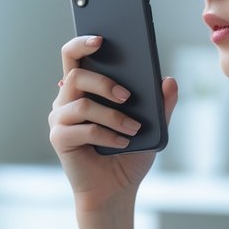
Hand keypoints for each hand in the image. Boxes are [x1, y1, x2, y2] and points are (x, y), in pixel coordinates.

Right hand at [49, 35, 178, 212]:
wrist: (116, 190)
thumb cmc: (128, 155)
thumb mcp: (152, 127)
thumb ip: (160, 104)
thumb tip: (169, 81)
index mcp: (84, 89)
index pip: (74, 56)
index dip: (82, 43)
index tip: (101, 38)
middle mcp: (66, 100)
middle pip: (76, 73)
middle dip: (104, 81)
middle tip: (127, 96)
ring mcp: (60, 119)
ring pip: (82, 103)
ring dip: (112, 115)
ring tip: (133, 128)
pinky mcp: (59, 138)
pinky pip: (84, 128)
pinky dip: (107, 135)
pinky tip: (122, 142)